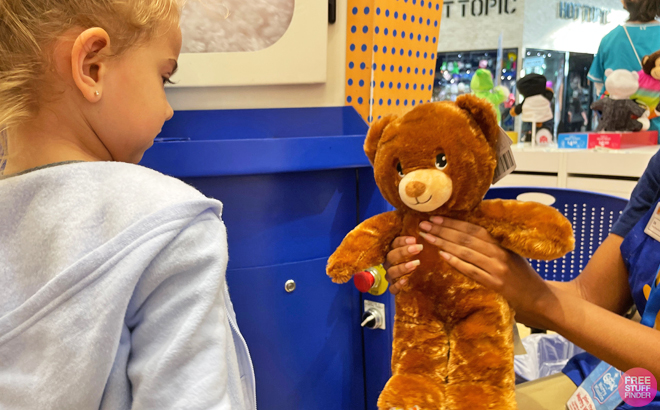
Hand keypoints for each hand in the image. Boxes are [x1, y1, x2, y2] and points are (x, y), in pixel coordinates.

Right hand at [383, 236, 422, 294]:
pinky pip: (392, 288)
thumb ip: (418, 245)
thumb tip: (427, 232)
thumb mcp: (419, 252)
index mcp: (393, 252)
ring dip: (402, 267)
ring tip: (415, 264)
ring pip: (391, 271)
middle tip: (418, 248)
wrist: (419, 284)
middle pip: (391, 256)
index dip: (402, 241)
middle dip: (404, 252)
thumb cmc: (418, 262)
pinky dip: (398, 285)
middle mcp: (390, 263)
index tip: (414, 239)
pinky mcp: (393, 288)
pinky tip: (406, 280)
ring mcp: (391, 276)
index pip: (394, 243)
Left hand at [418, 216, 552, 318]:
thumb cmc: (522, 274)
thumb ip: (491, 244)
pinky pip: (472, 271)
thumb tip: (465, 232)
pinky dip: (456, 262)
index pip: (473, 229)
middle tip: (424, 224)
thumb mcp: (510, 254)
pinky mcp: (495, 284)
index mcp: (501, 243)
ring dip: (444, 243)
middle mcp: (499, 253)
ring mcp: (497, 268)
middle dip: (443, 230)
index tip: (436, 217)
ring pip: (466, 252)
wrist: (539, 297)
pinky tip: (443, 255)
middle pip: (466, 238)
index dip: (454, 222)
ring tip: (428, 237)